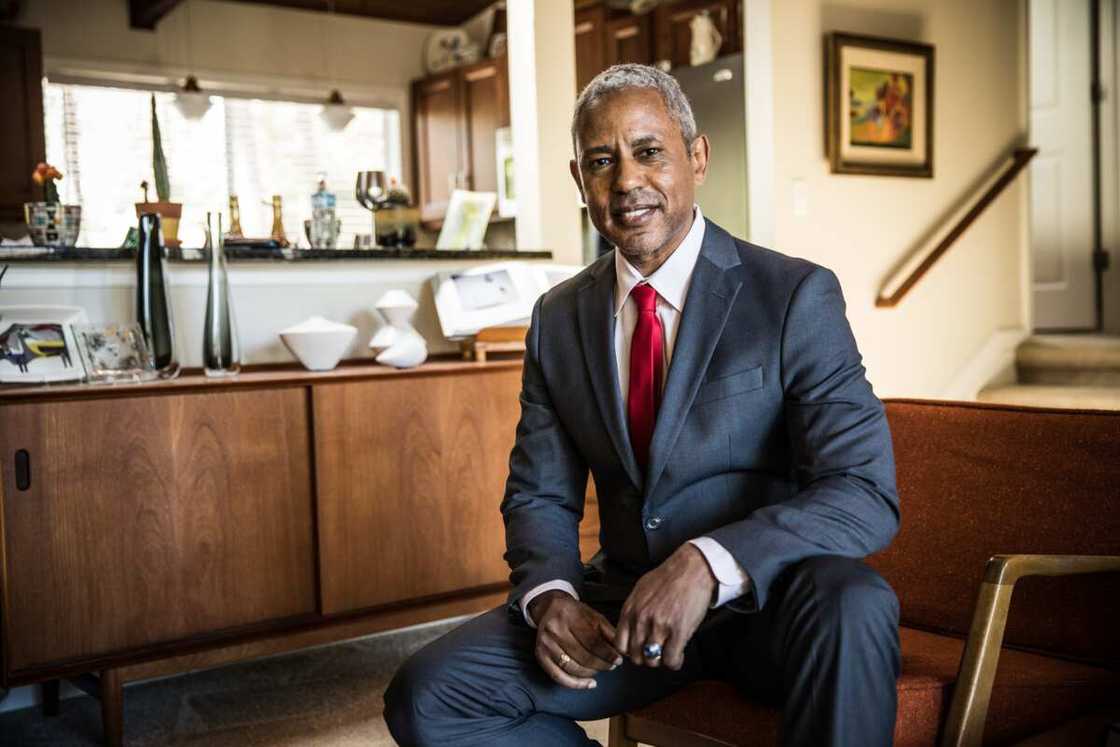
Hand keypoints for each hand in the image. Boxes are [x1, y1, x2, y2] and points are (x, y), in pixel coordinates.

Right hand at [529, 590, 623, 688]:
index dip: (607, 654)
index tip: (618, 660)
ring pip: (572, 668)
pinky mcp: (540, 656)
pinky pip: (558, 676)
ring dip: (591, 674)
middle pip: (582, 656)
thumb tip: (622, 650)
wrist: (550, 608)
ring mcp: (545, 644)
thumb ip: (608, 632)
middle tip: (612, 666)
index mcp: (569, 616)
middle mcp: (554, 630)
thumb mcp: (594, 616)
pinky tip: (590, 683)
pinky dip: (576, 684)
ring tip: (601, 670)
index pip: (592, 641)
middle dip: (601, 664)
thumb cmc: (576, 613)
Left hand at [615, 543, 716, 669]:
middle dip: (646, 659)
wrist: (691, 568)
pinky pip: (671, 659)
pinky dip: (675, 662)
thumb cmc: (668, 577)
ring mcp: (659, 626)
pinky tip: (678, 656)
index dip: (631, 652)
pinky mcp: (678, 630)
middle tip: (656, 654)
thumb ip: (634, 611)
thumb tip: (630, 629)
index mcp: (630, 610)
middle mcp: (641, 619)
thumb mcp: (640, 591)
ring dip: (661, 661)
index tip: (639, 651)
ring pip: (653, 661)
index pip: (620, 645)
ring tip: (668, 654)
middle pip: (636, 657)